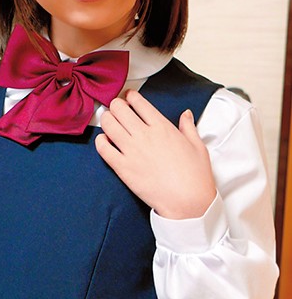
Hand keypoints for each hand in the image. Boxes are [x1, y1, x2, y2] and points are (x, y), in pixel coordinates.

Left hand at [95, 90, 215, 218]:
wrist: (188, 201)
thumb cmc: (195, 176)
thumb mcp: (197, 146)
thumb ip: (188, 127)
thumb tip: (186, 115)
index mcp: (162, 127)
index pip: (139, 103)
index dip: (131, 96)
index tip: (128, 97)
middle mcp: (144, 135)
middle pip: (120, 109)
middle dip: (116, 105)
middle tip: (116, 107)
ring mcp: (132, 151)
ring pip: (109, 125)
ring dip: (107, 118)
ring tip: (108, 119)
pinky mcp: (123, 168)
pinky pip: (103, 149)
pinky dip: (100, 141)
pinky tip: (103, 140)